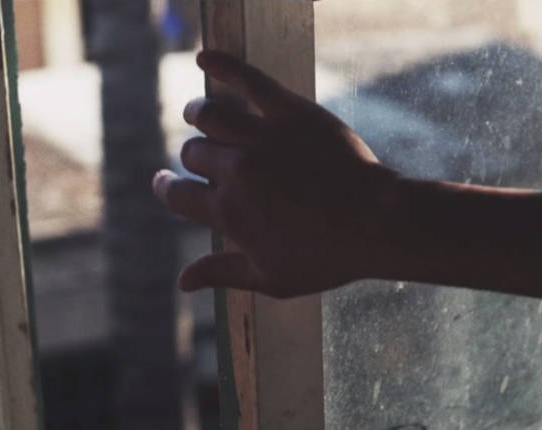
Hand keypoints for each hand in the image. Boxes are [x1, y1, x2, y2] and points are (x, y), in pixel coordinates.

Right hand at [153, 51, 399, 297]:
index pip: (178, 194)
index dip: (166, 188)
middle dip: (193, 158)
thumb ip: (222, 273)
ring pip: (209, 116)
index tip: (164, 182)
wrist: (378, 223)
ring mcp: (261, 139)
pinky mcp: (290, 113)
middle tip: (203, 158)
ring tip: (197, 113)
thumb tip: (181, 282)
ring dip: (197, 114)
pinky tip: (205, 57)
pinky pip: (248, 80)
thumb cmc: (327, 256)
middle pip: (194, 153)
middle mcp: (237, 172)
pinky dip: (221, 63)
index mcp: (229, 213)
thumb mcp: (271, 278)